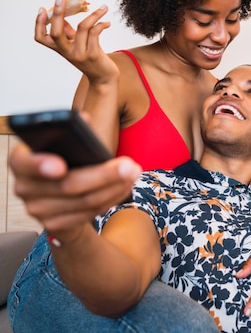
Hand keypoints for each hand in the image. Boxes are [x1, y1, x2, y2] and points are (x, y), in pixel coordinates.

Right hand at [9, 142, 140, 235]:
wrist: (58, 197)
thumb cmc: (64, 161)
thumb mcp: (64, 144)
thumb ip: (72, 132)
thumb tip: (83, 119)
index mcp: (22, 161)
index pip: (24, 163)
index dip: (40, 165)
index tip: (61, 166)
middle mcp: (24, 187)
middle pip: (67, 185)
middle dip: (104, 175)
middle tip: (129, 166)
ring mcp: (37, 209)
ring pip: (84, 201)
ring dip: (115, 187)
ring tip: (134, 173)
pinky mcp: (54, 225)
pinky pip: (89, 213)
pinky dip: (111, 199)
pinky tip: (124, 187)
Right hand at [34, 0, 117, 83]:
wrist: (104, 78)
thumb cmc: (91, 58)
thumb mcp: (77, 45)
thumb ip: (69, 32)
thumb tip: (63, 15)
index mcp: (60, 49)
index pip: (41, 38)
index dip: (38, 24)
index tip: (43, 9)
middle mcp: (67, 52)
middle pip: (56, 33)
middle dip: (58, 14)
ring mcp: (79, 54)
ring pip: (82, 27)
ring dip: (94, 15)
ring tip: (103, 8)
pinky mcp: (93, 54)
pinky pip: (95, 32)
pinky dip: (101, 24)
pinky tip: (107, 23)